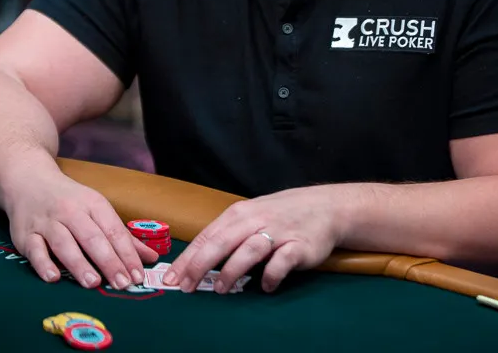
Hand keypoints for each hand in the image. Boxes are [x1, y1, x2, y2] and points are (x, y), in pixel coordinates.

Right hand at [6, 169, 158, 290]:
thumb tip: (151, 259)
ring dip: (79, 263)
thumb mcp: (98, 210)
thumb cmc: (70, 200)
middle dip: (109, 261)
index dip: (127, 254)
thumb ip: (123, 237)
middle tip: (121, 283)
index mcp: (93, 204)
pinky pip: (34, 249)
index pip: (114, 231)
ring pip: (64, 243)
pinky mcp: (25, 234)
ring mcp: (47, 223)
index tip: (138, 275)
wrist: (29, 181)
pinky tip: (53, 278)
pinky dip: (43, 263)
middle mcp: (71, 212)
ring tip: (93, 283)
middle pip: (92, 238)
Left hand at [165, 185, 345, 293]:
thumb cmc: (280, 215)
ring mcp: (278, 232)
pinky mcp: (299, 246)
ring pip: (248, 250)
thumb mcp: (250, 217)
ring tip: (221, 289)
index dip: (188, 259)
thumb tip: (195, 262)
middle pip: (221, 242)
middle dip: (200, 265)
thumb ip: (227, 236)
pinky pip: (281, 262)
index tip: (172, 279)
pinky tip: (266, 286)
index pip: (207, 236)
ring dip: (232, 270)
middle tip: (187, 287)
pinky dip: (271, 275)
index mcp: (239, 214)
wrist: (325, 207)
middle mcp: (256, 220)